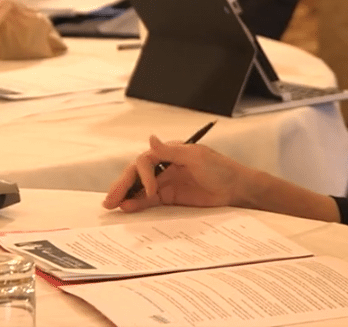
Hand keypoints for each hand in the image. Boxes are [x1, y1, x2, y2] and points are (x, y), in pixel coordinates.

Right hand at [103, 135, 247, 212]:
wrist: (237, 189)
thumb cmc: (221, 169)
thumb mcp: (197, 157)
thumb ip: (171, 151)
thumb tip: (150, 138)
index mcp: (170, 152)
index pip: (146, 161)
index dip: (143, 175)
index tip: (150, 190)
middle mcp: (165, 166)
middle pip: (137, 174)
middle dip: (123, 185)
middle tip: (110, 199)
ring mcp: (166, 182)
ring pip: (140, 188)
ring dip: (126, 195)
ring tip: (112, 206)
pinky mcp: (170, 196)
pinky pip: (149, 200)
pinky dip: (138, 203)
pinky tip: (128, 209)